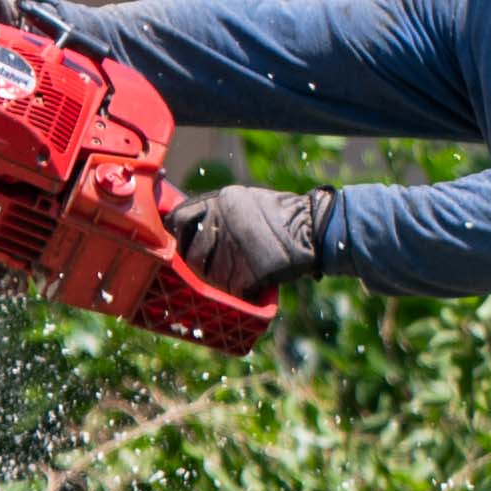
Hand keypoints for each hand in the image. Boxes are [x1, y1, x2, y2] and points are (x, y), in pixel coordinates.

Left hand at [176, 181, 331, 298]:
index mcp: (220, 201)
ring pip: (206, 274)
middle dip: (196, 263)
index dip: (176, 235)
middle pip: (189, 252)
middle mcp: (222, 223)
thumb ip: (217, 212)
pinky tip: (250, 282)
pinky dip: (239, 290)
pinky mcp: (247, 273)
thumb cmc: (280, 216)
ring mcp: (233, 249)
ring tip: (235, 273)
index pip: (178, 219)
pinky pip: (230, 289)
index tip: (179, 244)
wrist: (314, 228)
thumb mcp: (245, 201)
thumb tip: (188, 227)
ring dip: (217, 278)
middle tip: (210, 265)